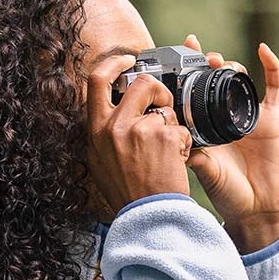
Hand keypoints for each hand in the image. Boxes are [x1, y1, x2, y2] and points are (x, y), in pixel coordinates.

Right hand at [86, 54, 192, 221]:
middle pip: (140, 83)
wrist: (146, 219)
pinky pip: (180, 126)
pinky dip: (183, 142)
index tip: (129, 61)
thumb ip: (105, 132)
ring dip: (173, 121)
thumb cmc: (127, 195)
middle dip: (157, 88)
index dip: (115, 63)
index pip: (97, 80)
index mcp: (95, 130)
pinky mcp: (163, 136)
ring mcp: (138, 129)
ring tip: (169, 146)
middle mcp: (113, 127)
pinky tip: (176, 162)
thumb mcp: (101, 162)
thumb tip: (115, 107)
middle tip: (162, 105)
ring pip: (165, 105)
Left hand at [183, 37, 278, 253]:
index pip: (195, 91)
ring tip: (218, 61)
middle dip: (208, 62)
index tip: (177, 50)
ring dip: (230, 65)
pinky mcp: (273, 118)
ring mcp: (249, 115)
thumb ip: (191, 152)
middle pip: (217, 79)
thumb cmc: (226, 194)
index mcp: (206, 126)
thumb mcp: (203, 170)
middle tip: (199, 55)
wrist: (255, 209)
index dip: (188, 70)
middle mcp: (226, 117)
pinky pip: (275, 86)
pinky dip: (271, 65)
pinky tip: (262, 50)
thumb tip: (174, 134)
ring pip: (240, 79)